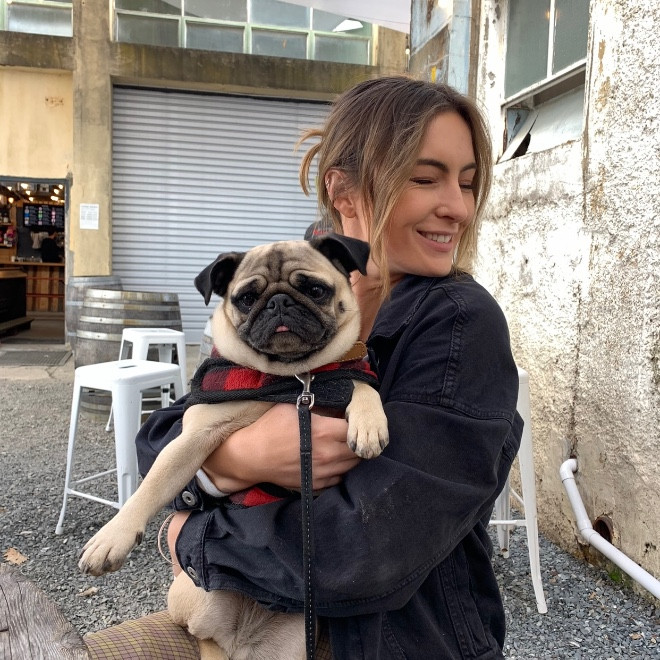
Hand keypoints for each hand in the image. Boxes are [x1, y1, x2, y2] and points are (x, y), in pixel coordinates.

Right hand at [201, 403, 360, 492]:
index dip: (356, 423)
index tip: (352, 419)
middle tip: (352, 433)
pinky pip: (339, 479)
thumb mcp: (293, 406)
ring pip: (352, 466)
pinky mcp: (316, 484)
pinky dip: (341, 470)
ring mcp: (323, 472)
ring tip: (344, 445)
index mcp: (324, 432)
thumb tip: (337, 399)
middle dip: (358, 440)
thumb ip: (318, 403)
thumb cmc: (270, 427)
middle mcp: (328, 454)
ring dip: (351, 455)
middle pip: (358, 450)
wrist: (251, 456)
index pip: (355, 429)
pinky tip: (333, 460)